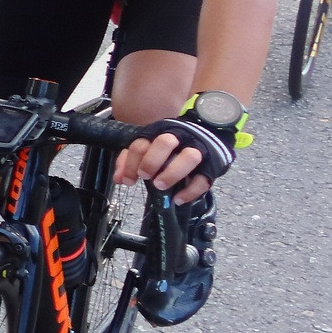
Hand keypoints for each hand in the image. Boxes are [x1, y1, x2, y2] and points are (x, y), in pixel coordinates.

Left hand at [114, 117, 232, 201]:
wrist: (208, 137)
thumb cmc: (170, 148)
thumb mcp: (148, 149)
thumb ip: (131, 161)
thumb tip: (119, 178)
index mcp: (159, 133)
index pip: (141, 143)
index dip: (132, 162)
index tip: (129, 180)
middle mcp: (179, 138)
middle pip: (165, 142)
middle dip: (152, 160)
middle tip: (146, 176)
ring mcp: (198, 150)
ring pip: (190, 156)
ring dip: (173, 172)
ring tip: (160, 186)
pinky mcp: (212, 166)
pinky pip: (204, 178)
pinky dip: (190, 191)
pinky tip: (178, 199)